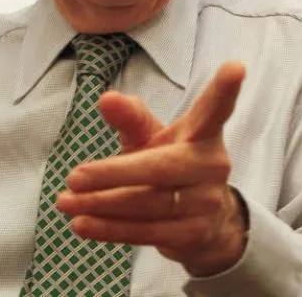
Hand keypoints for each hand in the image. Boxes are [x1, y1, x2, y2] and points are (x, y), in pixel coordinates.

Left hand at [56, 61, 247, 276]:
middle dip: (113, 174)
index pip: (214, 111)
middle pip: (159, 168)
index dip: (225, 90)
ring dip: (100, 204)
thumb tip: (106, 98)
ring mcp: (205, 204)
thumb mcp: (152, 138)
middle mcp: (210, 167)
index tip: (235, 67)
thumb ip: (130, 118)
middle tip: (73, 177)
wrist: (203, 224)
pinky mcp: (193, 235)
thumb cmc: (170, 166)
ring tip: (65, 202)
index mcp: (203, 135)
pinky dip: (109, 229)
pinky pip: (145, 231)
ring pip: (146, 204)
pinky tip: (81, 224)